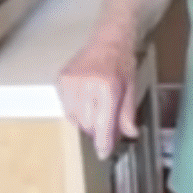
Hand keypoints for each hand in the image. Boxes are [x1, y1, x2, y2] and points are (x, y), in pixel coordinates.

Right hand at [56, 38, 139, 158]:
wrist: (107, 39)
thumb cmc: (121, 62)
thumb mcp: (131, 88)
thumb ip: (127, 113)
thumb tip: (129, 134)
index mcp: (107, 87)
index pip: (102, 124)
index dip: (103, 142)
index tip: (103, 153)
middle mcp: (86, 85)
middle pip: (87, 124)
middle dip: (97, 129)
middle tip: (106, 123)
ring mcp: (71, 82)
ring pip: (74, 118)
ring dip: (85, 120)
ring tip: (95, 107)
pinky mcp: (61, 79)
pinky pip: (65, 107)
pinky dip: (75, 110)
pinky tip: (85, 100)